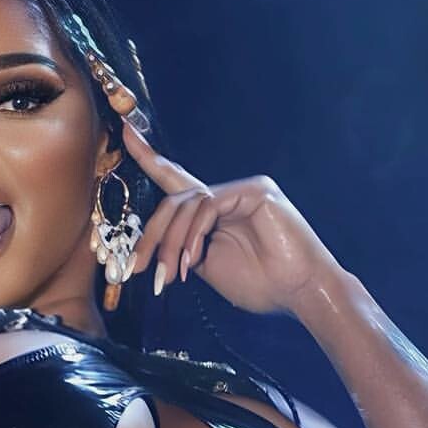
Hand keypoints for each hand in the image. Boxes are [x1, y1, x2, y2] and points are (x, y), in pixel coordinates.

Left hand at [120, 119, 342, 315]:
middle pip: (174, 201)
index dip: (150, 157)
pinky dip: (194, 235)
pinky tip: (194, 259)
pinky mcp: (255, 190)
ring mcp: (242, 189)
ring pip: (187, 205)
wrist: (301, 293)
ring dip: (172, 243)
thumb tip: (157, 247)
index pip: (177, 181)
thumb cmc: (262, 285)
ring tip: (171, 274)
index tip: (126, 134)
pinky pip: (208, 206)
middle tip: (139, 268)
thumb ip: (185, 249)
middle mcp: (227, 195)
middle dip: (152, 236)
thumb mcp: (209, 268)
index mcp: (215, 212)